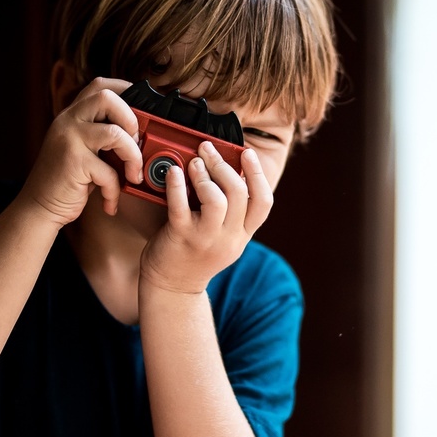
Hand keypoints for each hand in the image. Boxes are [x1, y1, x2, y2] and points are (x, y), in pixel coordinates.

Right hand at [18, 77, 143, 227]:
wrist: (39, 207)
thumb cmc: (68, 181)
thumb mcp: (83, 150)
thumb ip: (103, 137)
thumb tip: (142, 133)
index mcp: (72, 115)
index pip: (100, 86)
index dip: (126, 91)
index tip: (143, 109)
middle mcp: (68, 121)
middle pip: (107, 98)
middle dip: (132, 119)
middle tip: (136, 142)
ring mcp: (69, 139)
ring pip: (114, 133)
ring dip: (133, 155)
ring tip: (133, 174)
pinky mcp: (72, 162)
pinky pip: (108, 171)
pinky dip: (115, 189)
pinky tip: (110, 201)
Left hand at [140, 141, 273, 293]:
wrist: (173, 287)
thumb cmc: (195, 254)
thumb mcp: (223, 238)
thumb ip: (230, 213)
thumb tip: (225, 172)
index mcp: (242, 235)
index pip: (263, 202)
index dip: (258, 174)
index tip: (246, 153)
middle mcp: (229, 238)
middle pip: (239, 193)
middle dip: (224, 164)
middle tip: (209, 149)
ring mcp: (206, 239)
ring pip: (217, 200)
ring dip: (205, 175)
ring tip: (194, 163)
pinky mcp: (181, 237)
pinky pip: (181, 207)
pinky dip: (176, 184)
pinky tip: (173, 172)